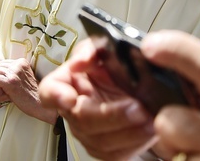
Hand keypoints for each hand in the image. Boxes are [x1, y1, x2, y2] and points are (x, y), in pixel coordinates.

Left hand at [0, 58, 57, 123]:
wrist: (38, 104)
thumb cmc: (31, 93)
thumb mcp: (25, 76)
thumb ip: (15, 71)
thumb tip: (1, 70)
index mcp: (22, 62)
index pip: (4, 62)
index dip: (0, 72)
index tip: (1, 80)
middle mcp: (18, 65)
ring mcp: (14, 73)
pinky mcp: (10, 82)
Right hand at [39, 40, 154, 159]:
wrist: (136, 86)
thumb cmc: (113, 66)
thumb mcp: (104, 49)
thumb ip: (93, 50)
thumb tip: (81, 62)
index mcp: (66, 83)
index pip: (49, 91)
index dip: (55, 96)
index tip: (70, 98)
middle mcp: (72, 111)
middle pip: (81, 120)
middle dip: (111, 115)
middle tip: (137, 108)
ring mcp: (87, 134)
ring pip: (101, 142)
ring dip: (128, 132)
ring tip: (150, 119)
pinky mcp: (106, 150)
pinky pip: (116, 155)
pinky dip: (135, 144)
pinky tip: (150, 131)